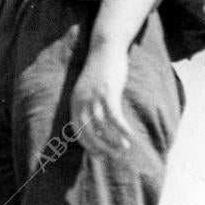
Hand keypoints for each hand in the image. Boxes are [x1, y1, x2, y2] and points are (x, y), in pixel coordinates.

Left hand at [70, 43, 133, 160]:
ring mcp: (94, 97)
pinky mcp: (108, 92)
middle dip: (102, 148)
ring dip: (113, 140)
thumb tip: (97, 126)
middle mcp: (81, 102)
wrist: (105, 47)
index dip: (89, 146)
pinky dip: (121, 128)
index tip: (100, 155)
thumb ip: (89, 105)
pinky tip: (130, 136)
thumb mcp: (89, 89)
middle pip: (89, 133)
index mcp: (75, 102)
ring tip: (125, 148)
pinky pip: (114, 116)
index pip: (77, 131)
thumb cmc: (100, 71)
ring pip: (102, 127)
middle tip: (115, 156)